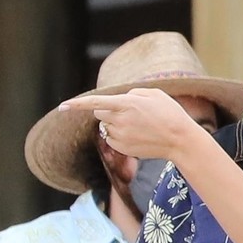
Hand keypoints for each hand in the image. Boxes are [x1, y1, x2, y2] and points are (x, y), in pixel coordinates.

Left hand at [63, 88, 195, 163]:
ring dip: (115, 123)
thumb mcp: (153, 93)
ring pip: (106, 126)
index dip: (77, 104)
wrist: (180, 140)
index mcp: (126, 104)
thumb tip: (119, 101)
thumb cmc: (169, 113)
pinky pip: (112, 139)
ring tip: (138, 125)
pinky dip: (119, 135)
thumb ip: (132, 94)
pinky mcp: (123, 148)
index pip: (95, 103)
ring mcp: (121, 136)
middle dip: (107, 111)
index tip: (62, 107)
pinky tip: (137, 135)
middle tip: (128, 112)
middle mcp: (120, 121)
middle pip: (99, 114)